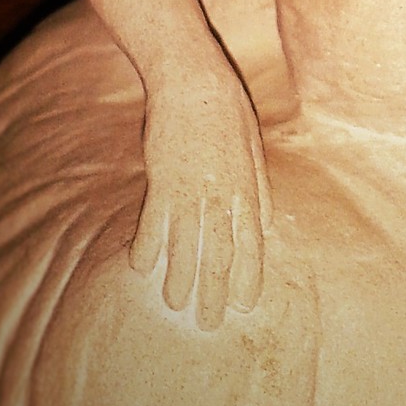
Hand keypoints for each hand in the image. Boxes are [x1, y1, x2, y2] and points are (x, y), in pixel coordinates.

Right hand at [129, 66, 271, 328]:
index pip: (251, 245)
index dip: (247, 277)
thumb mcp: (255, 147)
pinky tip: (140, 267)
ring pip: (185, 246)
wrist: (193, 81)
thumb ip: (259, 188)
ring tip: (174, 305)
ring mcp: (189, 190)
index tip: (245, 305)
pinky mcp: (161, 180)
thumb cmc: (227, 110)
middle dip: (215, 292)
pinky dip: (147, 246)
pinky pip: (153, 222)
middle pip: (219, 254)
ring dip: (180, 278)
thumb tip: (265, 226)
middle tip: (210, 324)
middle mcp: (220, 197)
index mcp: (247, 189)